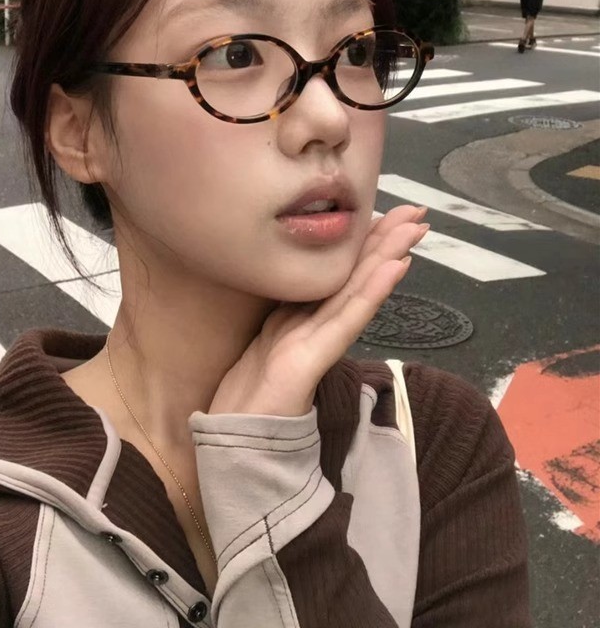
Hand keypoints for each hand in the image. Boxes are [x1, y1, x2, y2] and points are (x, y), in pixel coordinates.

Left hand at [209, 205, 428, 416]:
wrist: (233, 441)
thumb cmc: (248, 396)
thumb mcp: (265, 341)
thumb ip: (286, 317)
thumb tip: (302, 289)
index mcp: (304, 321)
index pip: (341, 276)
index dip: (367, 247)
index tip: (389, 216)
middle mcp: (316, 329)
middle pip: (355, 278)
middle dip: (387, 243)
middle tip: (420, 213)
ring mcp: (316, 345)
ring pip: (356, 292)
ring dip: (387, 257)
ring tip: (415, 229)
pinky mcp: (309, 362)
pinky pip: (344, 320)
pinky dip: (371, 292)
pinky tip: (395, 267)